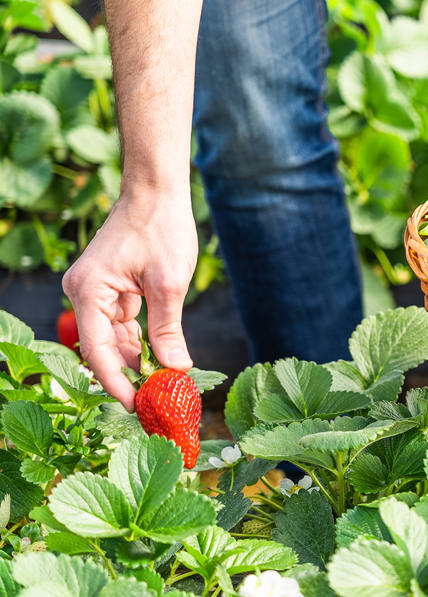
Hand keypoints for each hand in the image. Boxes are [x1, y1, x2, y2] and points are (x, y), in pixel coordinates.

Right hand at [62, 183, 196, 410]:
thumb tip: (175, 368)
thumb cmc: (162, 228)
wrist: (157, 192)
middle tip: (154, 401)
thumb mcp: (170, 283)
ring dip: (135, 359)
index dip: (115, 381)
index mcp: (88, 291)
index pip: (97, 350)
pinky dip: (138, 340)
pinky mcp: (110, 288)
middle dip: (128, 374)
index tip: (136, 405)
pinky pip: (121, 323)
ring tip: (161, 384)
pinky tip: (159, 357)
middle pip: (101, 347)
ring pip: (112, 338)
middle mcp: (84, 293)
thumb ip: (167, 329)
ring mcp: (95, 291)